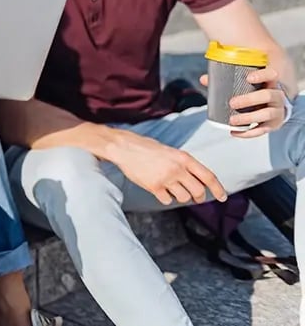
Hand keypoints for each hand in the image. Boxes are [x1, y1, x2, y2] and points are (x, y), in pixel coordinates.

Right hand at [109, 131, 226, 205]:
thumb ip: (183, 164)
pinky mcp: (154, 187)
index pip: (208, 176)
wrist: (124, 148)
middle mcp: (177, 169)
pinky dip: (165, 198)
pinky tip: (160, 190)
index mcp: (184, 158)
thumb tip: (196, 179)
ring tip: (173, 189)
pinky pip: (167, 200)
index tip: (222, 197)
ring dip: (181, 197)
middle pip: (198, 191)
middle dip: (199, 197)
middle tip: (196, 197)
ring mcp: (165, 179)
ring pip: (183, 198)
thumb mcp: (170, 151)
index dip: (218, 189)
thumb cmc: (146, 147)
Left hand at [199, 67, 288, 137]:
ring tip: (231, 120)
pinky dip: (248, 133)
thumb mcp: (244, 85)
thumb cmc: (254, 92)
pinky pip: (262, 130)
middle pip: (268, 95)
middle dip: (249, 99)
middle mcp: (277, 96)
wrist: (272, 108)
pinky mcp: (273, 125)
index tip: (248, 77)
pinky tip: (234, 132)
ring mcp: (277, 111)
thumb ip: (225, 81)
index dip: (262, 75)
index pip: (271, 74)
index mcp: (270, 82)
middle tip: (232, 103)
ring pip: (266, 114)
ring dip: (248, 118)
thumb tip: (204, 79)